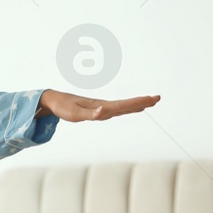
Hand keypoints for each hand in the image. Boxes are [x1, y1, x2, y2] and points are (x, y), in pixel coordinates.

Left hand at [36, 89, 158, 121]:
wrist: (55, 100)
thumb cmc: (64, 107)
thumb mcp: (75, 113)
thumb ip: (90, 113)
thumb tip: (104, 111)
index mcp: (101, 106)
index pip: (123, 105)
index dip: (137, 102)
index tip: (151, 99)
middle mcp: (104, 106)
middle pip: (126, 104)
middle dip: (142, 102)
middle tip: (158, 98)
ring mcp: (102, 108)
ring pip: (123, 107)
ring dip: (137, 104)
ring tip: (151, 102)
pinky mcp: (98, 110)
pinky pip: (117, 109)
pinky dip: (128, 108)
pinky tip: (134, 108)